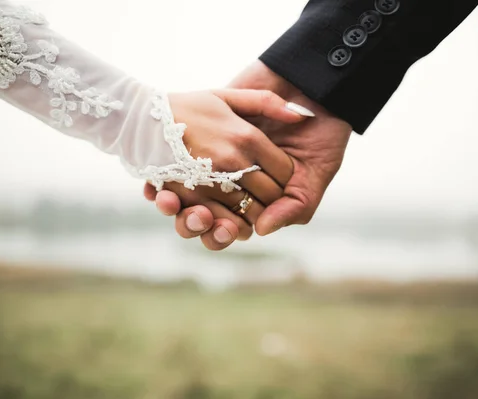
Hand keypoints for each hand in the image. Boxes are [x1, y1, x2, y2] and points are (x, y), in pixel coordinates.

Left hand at [150, 61, 351, 243]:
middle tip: (197, 217)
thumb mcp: (317, 174)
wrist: (313, 85)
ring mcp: (212, 160)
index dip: (218, 235)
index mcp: (254, 199)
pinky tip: (155, 185)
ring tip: (170, 200)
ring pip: (180, 197)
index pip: (228, 227)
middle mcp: (229, 183)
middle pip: (200, 218)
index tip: (220, 229)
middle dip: (192, 224)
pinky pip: (168, 163)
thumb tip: (259, 231)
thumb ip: (294, 206)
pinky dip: (156, 179)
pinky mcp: (198, 138)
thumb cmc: (322, 135)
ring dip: (173, 206)